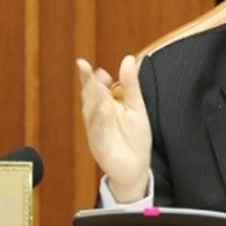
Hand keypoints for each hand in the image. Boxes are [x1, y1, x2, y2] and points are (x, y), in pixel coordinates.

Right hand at [76, 55, 151, 202]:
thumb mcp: (136, 106)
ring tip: (97, 85)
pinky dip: (101, 121)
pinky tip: (104, 109)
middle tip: (92, 72)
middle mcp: (97, 116)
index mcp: (105, 104)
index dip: (90, 76)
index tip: (89, 66)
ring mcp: (96, 131)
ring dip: (94, 100)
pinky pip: (98, 132)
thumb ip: (130, 84)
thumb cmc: (134, 137)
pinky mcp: (100, 146)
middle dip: (90, 85)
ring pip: (92, 113)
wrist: (137, 166)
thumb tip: (128, 59)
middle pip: (90, 97)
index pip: (94, 86)